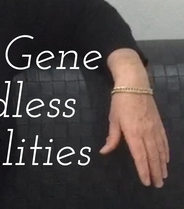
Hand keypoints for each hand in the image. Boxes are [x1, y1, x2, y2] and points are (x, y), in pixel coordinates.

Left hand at [101, 48, 168, 187]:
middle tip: (157, 184)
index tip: (146, 181)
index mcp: (133, 133)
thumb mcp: (113, 119)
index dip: (143, 170)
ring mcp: (154, 128)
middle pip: (152, 156)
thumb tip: (104, 151)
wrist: (134, 85)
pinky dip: (166, 151)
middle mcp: (146, 133)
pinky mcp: (159, 123)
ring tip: (163, 176)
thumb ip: (111, 137)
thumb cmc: (120, 102)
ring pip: (160, 150)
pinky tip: (166, 159)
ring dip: (162, 164)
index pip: (140, 156)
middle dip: (155, 171)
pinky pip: (164, 141)